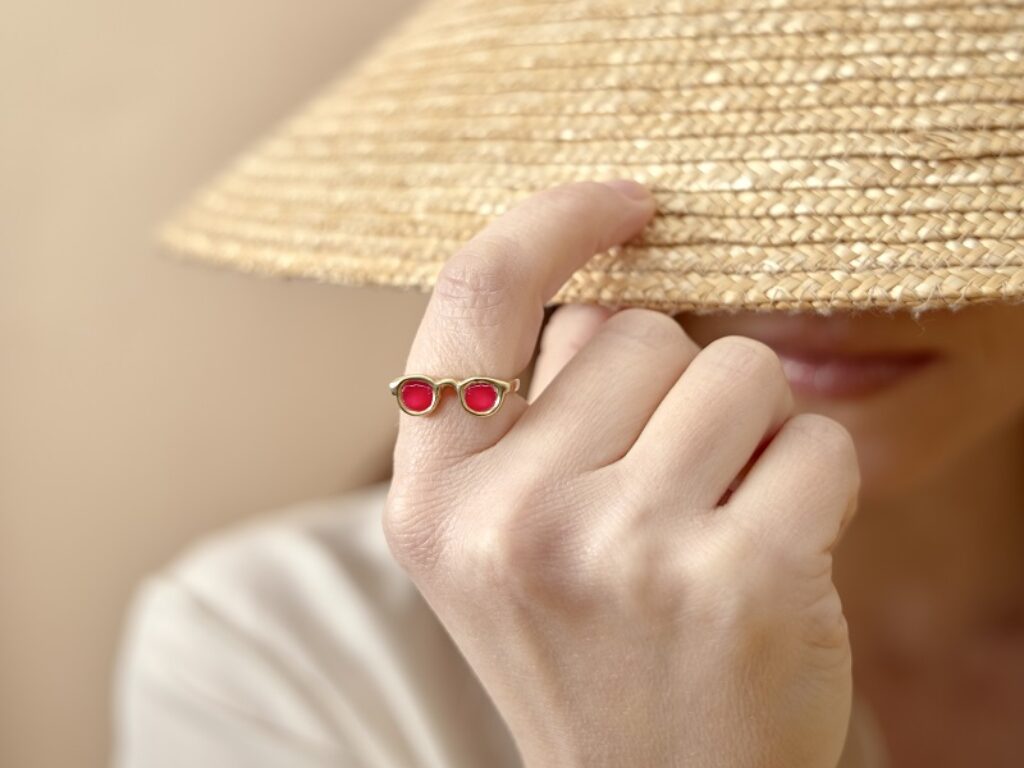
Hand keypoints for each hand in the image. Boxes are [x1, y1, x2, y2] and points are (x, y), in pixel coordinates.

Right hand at [384, 180, 859, 767]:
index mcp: (434, 500)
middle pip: (639, 330)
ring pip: (739, 370)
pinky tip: (770, 561)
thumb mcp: (500, 541)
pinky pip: (818, 442)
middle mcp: (510, 521)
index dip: (551, 223)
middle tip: (664, 490)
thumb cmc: (588, 653)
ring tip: (714, 524)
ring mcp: (621, 550)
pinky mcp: (737, 581)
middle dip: (674, 386)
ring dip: (749, 430)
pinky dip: (812, 485)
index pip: (472, 293)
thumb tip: (597, 286)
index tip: (625, 202)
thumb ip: (526, 415)